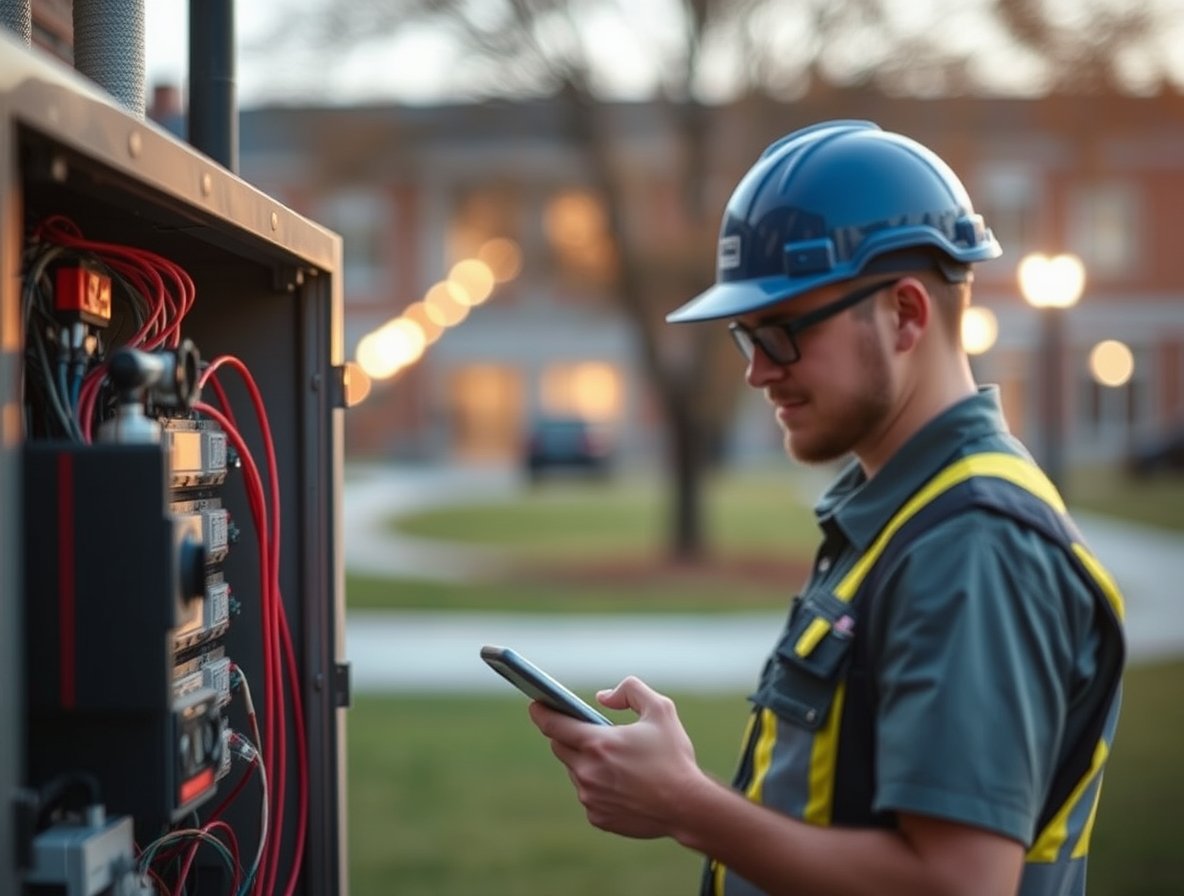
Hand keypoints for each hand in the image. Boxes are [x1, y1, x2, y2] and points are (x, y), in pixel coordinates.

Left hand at [528, 675, 704, 838]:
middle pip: (560, 746)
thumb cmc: (674, 757)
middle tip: (588, 731)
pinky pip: (588, 794)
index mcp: (597, 743)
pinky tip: (621, 784)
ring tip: (613, 760)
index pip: (553, 724)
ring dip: (585, 762)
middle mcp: (587, 771)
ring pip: (575, 771)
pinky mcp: (597, 817)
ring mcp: (590, 797)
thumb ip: (629, 690)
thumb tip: (602, 697)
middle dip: (569, 736)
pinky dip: (597, 786)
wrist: (688, 807)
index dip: (540, 711)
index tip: (535, 704)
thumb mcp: (660, 709)